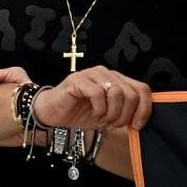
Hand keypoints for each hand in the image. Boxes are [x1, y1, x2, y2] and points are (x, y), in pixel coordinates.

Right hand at [33, 67, 151, 130]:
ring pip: (117, 92)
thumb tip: (142, 117)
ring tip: (102, 119)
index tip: (136, 125)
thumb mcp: (109, 115)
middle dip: (125, 115)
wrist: (53, 113)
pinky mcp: (77, 79)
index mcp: (115, 79)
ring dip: (112, 113)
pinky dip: (98, 109)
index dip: (144, 109)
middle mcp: (105, 73)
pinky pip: (97, 94)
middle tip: (113, 124)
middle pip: (131, 93)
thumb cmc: (80, 112)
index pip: (141, 89)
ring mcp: (90, 74)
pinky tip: (93, 113)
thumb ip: (126, 111)